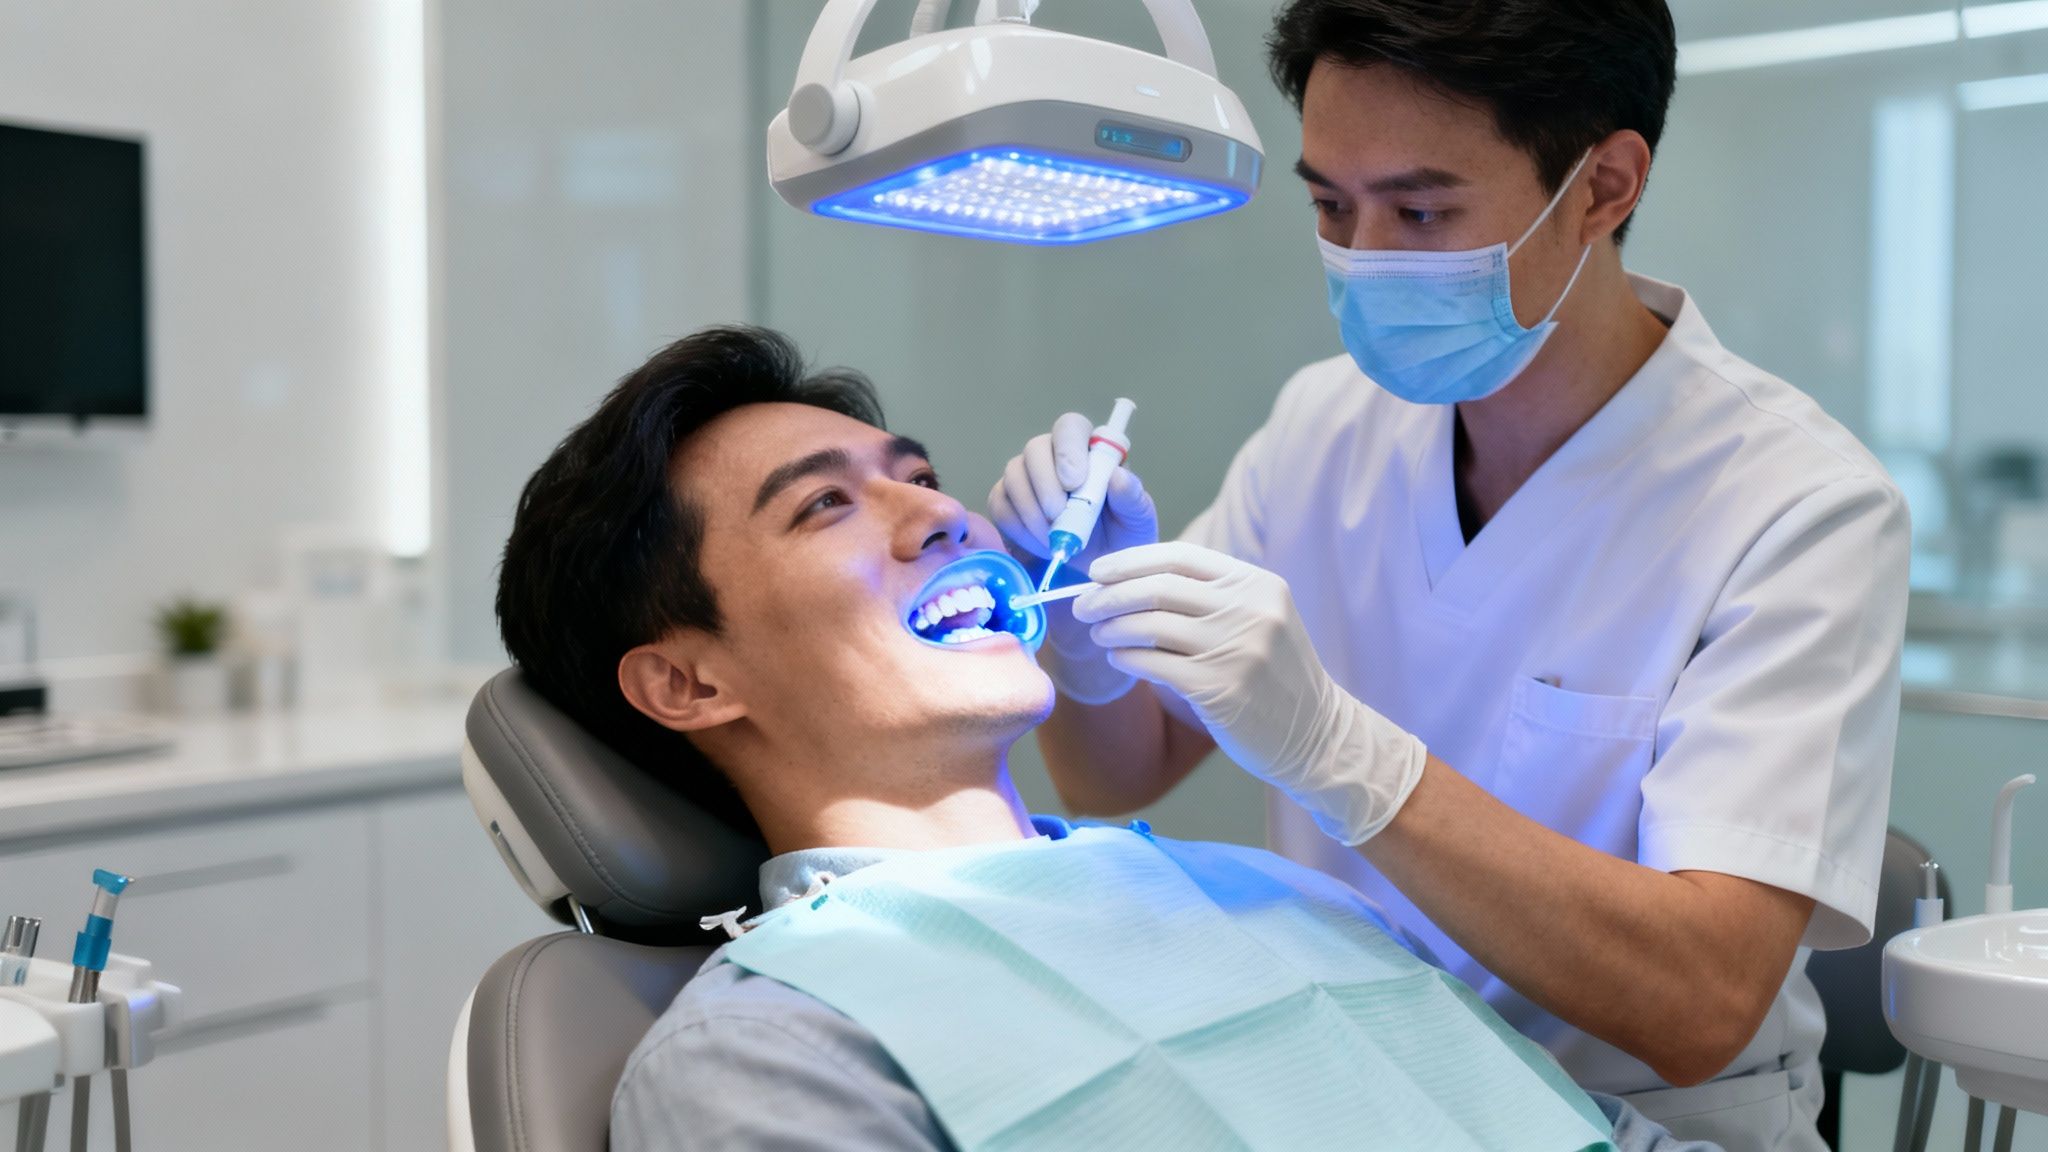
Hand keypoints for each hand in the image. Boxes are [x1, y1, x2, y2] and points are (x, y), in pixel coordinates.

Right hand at [988, 413, 1158, 703]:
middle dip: (1044, 485)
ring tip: (1055, 540)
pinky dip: (1017, 526)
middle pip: (1034, 450)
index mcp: (1088, 449)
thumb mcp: (1137, 520)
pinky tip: (1040, 544)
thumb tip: (1118, 477)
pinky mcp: (1008, 502)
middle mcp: (1053, 455)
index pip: (1070, 427)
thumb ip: (1132, 497)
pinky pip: (1000, 504)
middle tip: (1059, 518)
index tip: (1075, 482)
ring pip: (1013, 476)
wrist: (1103, 567)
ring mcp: (1027, 477)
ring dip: (1031, 510)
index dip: (1067, 449)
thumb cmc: (1124, 535)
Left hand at [1072, 542, 1428, 844]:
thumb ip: (1212, 595)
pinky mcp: (1220, 688)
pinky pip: (1153, 664)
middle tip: (1082, 605)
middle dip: (1109, 594)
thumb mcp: (1260, 619)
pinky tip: (1116, 659)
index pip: (1181, 557)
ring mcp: (1236, 649)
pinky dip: (1126, 658)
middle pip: (1158, 587)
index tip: (1098, 572)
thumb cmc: (1274, 675)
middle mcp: (1250, 610)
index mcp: (1258, 584)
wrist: (1316, 735)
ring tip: (1097, 632)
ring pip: (1150, 624)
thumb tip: (1134, 579)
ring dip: (1112, 626)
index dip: (1131, 561)